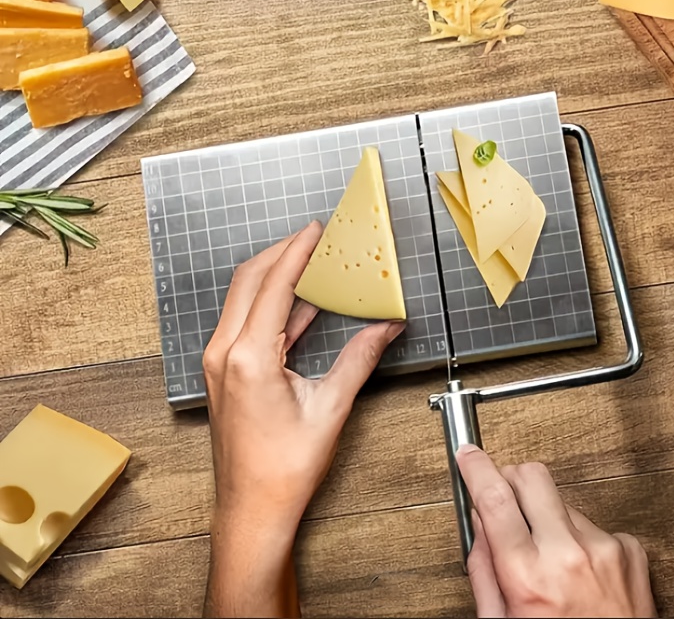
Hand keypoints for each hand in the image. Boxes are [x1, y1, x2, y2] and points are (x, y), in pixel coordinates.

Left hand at [203, 222, 404, 617]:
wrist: (252, 511)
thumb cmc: (283, 470)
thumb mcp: (331, 407)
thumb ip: (360, 357)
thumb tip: (386, 327)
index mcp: (248, 357)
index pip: (273, 283)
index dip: (297, 250)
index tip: (315, 229)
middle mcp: (225, 353)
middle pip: (249, 280)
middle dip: (282, 252)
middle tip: (314, 238)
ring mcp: (220, 362)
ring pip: (243, 298)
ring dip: (275, 276)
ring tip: (310, 261)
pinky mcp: (225, 372)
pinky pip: (246, 321)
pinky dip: (271, 304)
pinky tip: (301, 302)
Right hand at [457, 446, 655, 618]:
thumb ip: (484, 570)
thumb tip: (479, 525)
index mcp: (528, 577)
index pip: (494, 497)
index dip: (475, 468)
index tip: (469, 456)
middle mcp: (568, 555)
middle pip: (531, 476)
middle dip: (511, 480)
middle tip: (505, 498)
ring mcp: (603, 549)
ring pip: (561, 501)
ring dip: (548, 518)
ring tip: (549, 558)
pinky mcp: (629, 551)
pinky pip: (593, 524)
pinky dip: (580, 539)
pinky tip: (580, 571)